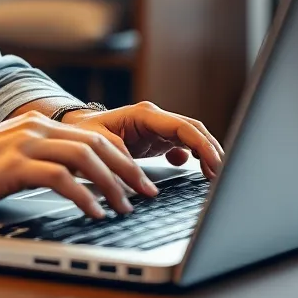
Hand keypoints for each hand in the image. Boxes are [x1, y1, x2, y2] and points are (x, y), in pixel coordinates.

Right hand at [0, 111, 159, 219]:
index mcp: (36, 124)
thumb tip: (70, 182)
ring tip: (126, 207)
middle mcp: (34, 128)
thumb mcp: (7, 158)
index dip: (121, 155)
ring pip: (84, 158)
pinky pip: (60, 179)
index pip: (92, 134)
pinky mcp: (13, 165)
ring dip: (112, 185)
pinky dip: (83, 196)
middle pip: (96, 142)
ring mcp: (24, 144)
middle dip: (128, 169)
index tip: (139, 177)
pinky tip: (94, 213)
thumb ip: (36, 161)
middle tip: (147, 192)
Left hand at [60, 101, 223, 180]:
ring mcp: (158, 128)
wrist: (74, 129)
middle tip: (222, 176)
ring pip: (192, 137)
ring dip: (206, 154)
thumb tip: (143, 183)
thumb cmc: (84, 133)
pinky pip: (183, 145)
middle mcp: (155, 118)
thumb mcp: (98, 143)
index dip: (202, 146)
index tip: (215, 166)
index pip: (183, 127)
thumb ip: (121, 158)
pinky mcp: (157, 139)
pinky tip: (193, 168)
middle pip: (194, 131)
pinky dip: (194, 156)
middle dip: (211, 151)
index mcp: (144, 114)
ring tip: (214, 175)